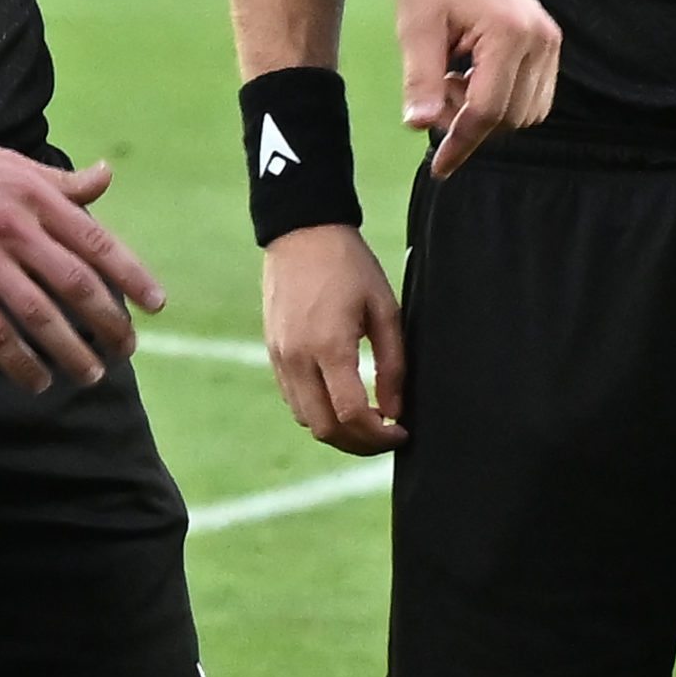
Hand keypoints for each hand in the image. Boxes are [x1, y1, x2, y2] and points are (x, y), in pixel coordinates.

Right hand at [0, 118, 162, 390]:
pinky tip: (36, 380)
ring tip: (89, 373)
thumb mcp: (11, 164)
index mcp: (35, 196)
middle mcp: (14, 226)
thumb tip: (106, 176)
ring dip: (70, 350)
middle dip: (108, 323)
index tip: (155, 305)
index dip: (131, 277)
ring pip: (39, 314)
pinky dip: (20, 362)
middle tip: (125, 349)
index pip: (96, 241)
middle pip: (75, 284)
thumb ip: (62, 182)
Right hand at [261, 223, 405, 450]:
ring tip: (368, 422)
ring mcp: (280, 358)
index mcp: (328, 346)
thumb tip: (394, 412)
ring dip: (339, 431)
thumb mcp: (385, 310)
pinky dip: (320, 413)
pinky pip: (295, 402)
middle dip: (360, 444)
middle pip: (326, 429)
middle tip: (387, 436)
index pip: (351, 414)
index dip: (380, 435)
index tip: (402, 432)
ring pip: (307, 420)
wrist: (302, 233)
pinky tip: (342, 401)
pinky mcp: (273, 354)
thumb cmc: (350, 266)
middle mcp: (297, 359)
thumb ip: (392, 365)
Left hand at [394, 0, 560, 180]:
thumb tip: (418, 126)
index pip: (489, 110)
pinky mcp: (548, 44)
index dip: (460, 142)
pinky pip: (532, 96)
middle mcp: (540, 39)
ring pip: (526, 113)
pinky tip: (471, 77)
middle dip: (470, 121)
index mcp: (510, 33)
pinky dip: (502, 100)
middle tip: (436, 92)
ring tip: (453, 80)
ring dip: (487, 113)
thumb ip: (421, 81)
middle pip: (510, 117)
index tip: (438, 166)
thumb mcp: (417, 30)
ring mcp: (549, 42)